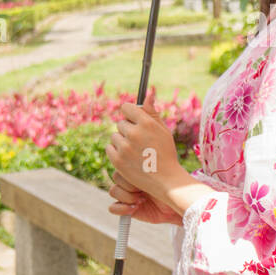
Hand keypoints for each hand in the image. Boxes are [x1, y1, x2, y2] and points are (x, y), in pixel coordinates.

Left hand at [105, 87, 183, 209]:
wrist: (166, 180)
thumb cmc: (166, 154)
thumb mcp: (163, 131)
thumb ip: (152, 113)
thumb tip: (147, 94)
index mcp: (146, 123)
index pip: (127, 108)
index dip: (130, 114)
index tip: (133, 120)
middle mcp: (134, 133)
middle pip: (121, 123)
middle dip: (128, 130)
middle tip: (139, 142)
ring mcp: (125, 147)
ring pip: (115, 136)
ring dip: (121, 142)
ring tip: (135, 152)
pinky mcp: (117, 160)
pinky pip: (109, 148)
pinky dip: (116, 152)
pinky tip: (128, 158)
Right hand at [108, 171, 183, 225]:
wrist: (176, 206)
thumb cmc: (172, 188)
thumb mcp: (160, 174)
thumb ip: (146, 166)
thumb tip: (133, 160)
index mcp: (136, 168)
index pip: (122, 164)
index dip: (130, 171)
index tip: (146, 175)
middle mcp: (129, 180)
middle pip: (116, 177)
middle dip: (130, 184)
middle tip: (144, 189)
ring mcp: (126, 194)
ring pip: (113, 191)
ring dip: (127, 196)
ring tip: (141, 200)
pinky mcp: (125, 208)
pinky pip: (112, 207)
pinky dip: (121, 209)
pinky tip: (134, 208)